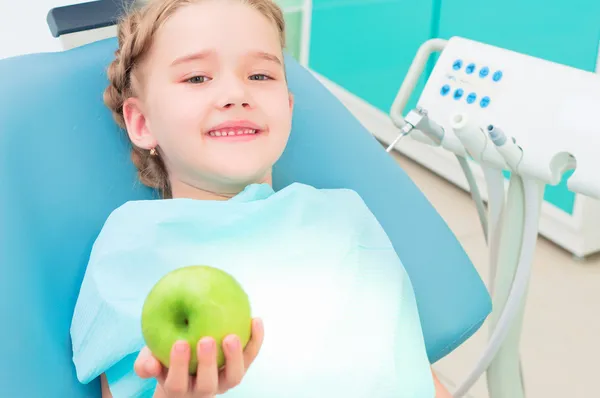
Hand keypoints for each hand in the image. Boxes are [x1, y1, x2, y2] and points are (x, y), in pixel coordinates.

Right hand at [134, 318, 263, 396]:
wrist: (187, 361)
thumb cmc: (164, 356)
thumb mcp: (151, 358)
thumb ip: (146, 362)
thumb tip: (149, 364)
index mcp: (178, 387)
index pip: (176, 383)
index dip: (178, 366)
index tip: (179, 343)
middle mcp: (203, 388)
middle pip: (208, 383)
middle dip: (207, 363)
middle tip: (205, 340)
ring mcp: (224, 380)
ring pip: (234, 376)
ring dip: (235, 357)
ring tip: (231, 336)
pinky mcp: (240, 368)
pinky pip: (250, 356)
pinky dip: (255, 340)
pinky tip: (255, 320)